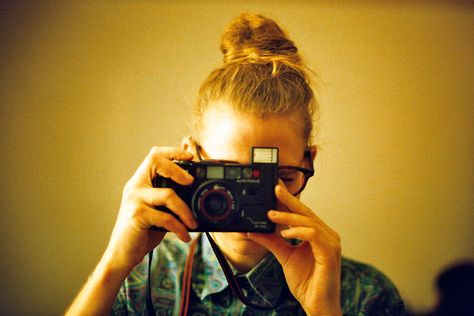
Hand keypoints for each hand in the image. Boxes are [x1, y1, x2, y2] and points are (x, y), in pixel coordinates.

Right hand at [105, 146, 198, 270]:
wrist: (123, 254)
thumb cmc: (143, 231)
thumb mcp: (158, 210)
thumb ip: (170, 200)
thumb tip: (198, 195)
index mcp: (140, 182)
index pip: (153, 155)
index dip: (172, 152)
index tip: (190, 156)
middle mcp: (135, 187)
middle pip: (155, 162)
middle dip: (177, 169)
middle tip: (191, 182)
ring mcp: (134, 200)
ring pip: (168, 194)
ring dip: (186, 210)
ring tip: (193, 223)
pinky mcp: (137, 216)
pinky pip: (166, 217)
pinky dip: (179, 228)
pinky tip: (184, 236)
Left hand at [248, 183, 341, 315]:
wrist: (316, 304)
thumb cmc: (307, 282)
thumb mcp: (284, 256)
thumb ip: (271, 241)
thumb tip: (254, 230)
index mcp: (319, 234)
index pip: (303, 213)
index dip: (289, 200)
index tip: (275, 188)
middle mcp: (327, 235)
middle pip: (307, 212)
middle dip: (289, 199)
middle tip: (275, 188)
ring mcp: (331, 243)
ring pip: (308, 221)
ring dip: (288, 217)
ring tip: (270, 215)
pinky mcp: (329, 253)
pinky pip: (313, 235)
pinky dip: (298, 231)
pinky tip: (285, 233)